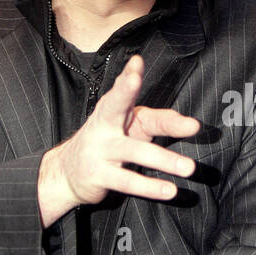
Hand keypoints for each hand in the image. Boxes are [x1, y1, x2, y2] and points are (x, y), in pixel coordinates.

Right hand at [37, 54, 200, 225]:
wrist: (65, 173)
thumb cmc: (107, 144)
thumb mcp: (129, 127)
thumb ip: (160, 121)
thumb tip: (190, 122)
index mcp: (113, 110)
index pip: (122, 91)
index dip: (129, 77)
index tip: (137, 63)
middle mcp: (104, 125)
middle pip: (114, 104)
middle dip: (124, 90)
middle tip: (134, 79)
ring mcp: (100, 150)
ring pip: (133, 151)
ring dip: (163, 160)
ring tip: (189, 167)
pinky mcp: (99, 175)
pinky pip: (128, 181)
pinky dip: (150, 187)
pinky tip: (170, 190)